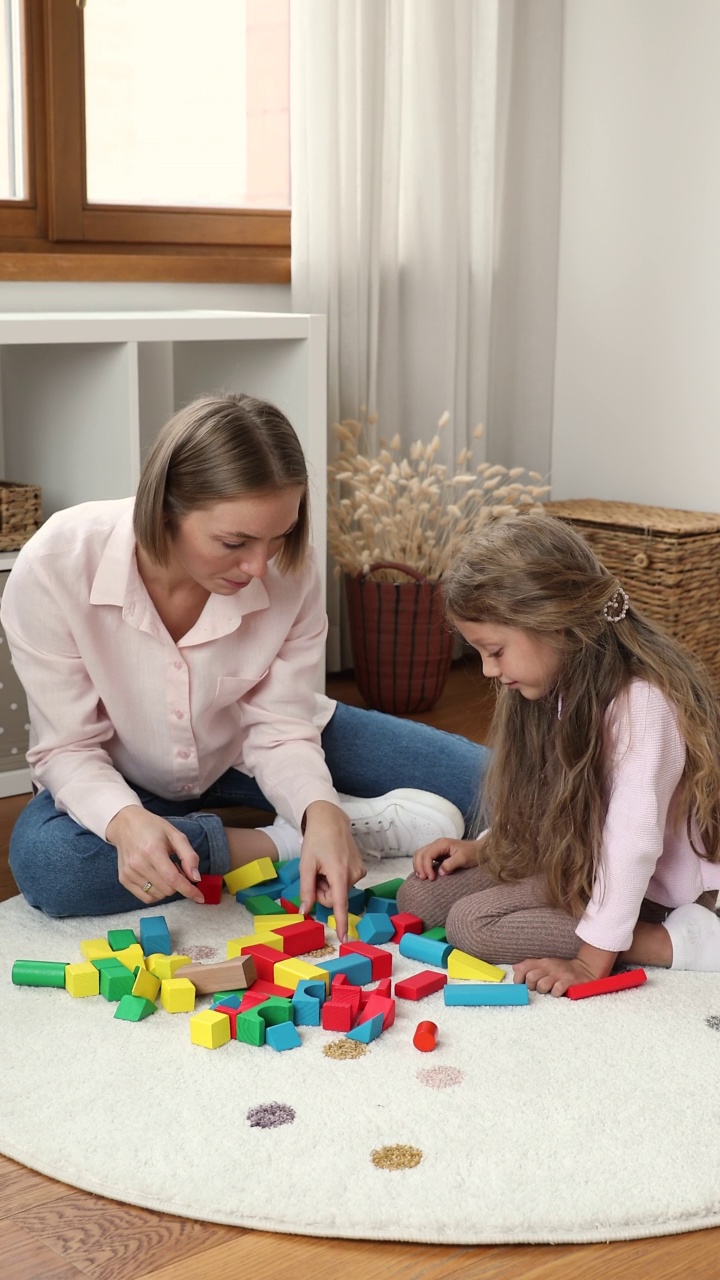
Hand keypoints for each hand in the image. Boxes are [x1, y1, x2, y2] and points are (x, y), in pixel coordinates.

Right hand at [106, 805, 205, 904]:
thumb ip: (189, 856)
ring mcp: (129, 873)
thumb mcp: (176, 835)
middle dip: (178, 882)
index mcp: (152, 851)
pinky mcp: (124, 879)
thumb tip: (196, 878)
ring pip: (158, 895)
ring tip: (163, 869)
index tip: (200, 897)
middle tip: (175, 866)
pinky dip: (156, 893)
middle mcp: (138, 864)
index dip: (189, 890)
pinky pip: (146, 898)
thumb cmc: (153, 828)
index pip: (173, 879)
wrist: (125, 824)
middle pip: (167, 889)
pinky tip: (156, 879)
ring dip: (167, 887)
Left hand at [298, 800, 365, 942]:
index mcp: (339, 873)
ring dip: (328, 883)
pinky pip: (344, 883)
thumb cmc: (316, 840)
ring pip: (339, 891)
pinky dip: (336, 878)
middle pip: (334, 898)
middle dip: (322, 891)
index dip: (341, 923)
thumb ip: (306, 890)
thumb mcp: (306, 865)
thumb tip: (305, 911)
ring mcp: (359, 871)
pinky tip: (332, 863)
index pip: (340, 904)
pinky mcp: (361, 869)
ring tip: (324, 865)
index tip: (345, 939)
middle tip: (315, 873)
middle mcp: (353, 874)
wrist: (331, 820)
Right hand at [412, 837, 478, 879]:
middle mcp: (436, 844)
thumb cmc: (472, 853)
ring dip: (418, 866)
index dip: (426, 866)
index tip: (431, 878)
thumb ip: (451, 864)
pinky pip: (424, 858)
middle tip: (424, 879)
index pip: (427, 854)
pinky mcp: (437, 854)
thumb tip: (440, 872)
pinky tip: (424, 873)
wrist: (478, 850)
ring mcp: (436, 848)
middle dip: (419, 866)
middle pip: (420, 853)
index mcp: (442, 844)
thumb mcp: (463, 859)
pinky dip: (421, 865)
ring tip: (422, 877)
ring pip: (420, 855)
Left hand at [513, 943, 617, 997]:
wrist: (586, 969)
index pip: (524, 967)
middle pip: (531, 977)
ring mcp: (560, 974)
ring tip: (549, 990)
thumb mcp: (546, 965)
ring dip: (543, 990)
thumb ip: (530, 966)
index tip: (521, 984)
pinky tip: (558, 992)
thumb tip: (515, 968)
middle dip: (531, 986)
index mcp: (543, 962)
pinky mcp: (569, 982)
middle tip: (538, 988)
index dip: (519, 977)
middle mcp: (550, 967)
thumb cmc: (562, 970)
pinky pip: (556, 990)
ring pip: (542, 985)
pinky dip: (555, 994)